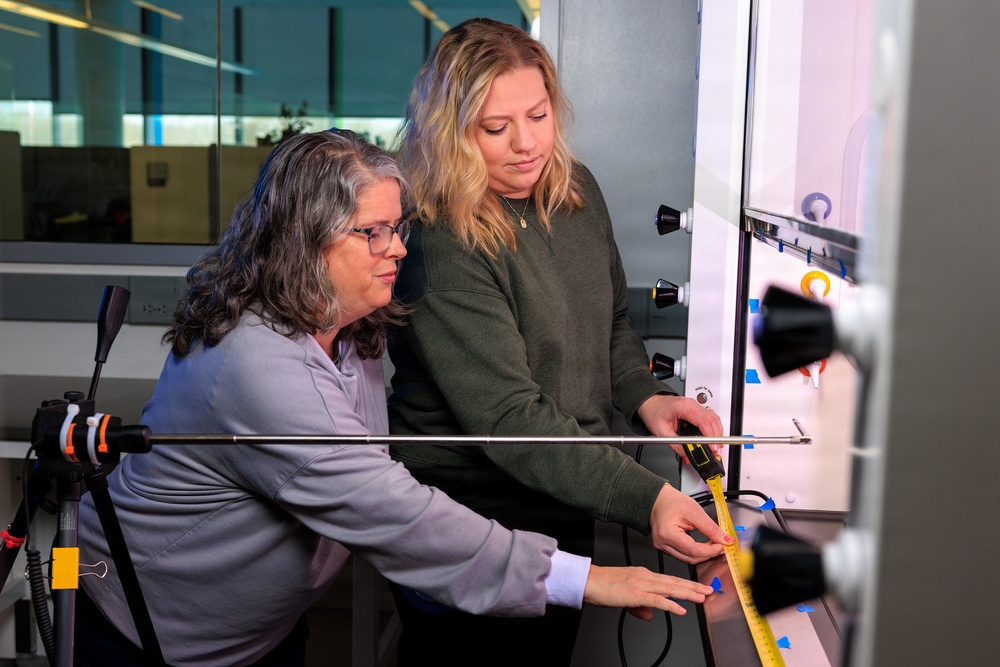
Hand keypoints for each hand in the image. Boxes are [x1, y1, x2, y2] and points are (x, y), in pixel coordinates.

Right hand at [583, 564, 714, 620]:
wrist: (589, 581)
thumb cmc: (603, 586)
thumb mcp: (625, 597)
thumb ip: (640, 606)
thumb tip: (650, 615)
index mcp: (643, 575)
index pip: (669, 580)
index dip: (685, 584)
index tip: (698, 588)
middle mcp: (645, 576)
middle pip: (674, 582)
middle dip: (693, 586)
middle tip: (709, 589)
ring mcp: (642, 584)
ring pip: (670, 588)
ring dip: (688, 593)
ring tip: (702, 597)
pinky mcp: (636, 593)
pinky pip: (658, 600)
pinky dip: (671, 605)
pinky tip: (681, 610)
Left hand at [637, 394, 724, 460]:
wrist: (649, 403)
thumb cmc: (653, 412)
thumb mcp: (661, 432)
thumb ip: (675, 445)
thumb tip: (686, 455)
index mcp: (683, 406)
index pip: (703, 421)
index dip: (711, 436)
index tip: (713, 448)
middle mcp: (692, 404)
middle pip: (712, 420)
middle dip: (717, 437)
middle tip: (716, 451)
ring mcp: (695, 405)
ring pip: (714, 418)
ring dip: (717, 433)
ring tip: (715, 447)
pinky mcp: (696, 409)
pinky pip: (710, 418)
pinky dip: (713, 428)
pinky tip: (712, 438)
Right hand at [649, 484, 733, 563]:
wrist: (659, 499)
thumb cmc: (672, 502)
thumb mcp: (694, 511)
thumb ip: (710, 528)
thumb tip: (725, 540)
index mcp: (667, 534)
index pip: (693, 551)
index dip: (711, 550)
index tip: (722, 544)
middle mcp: (662, 544)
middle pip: (691, 558)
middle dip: (708, 553)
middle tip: (721, 544)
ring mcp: (663, 547)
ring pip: (688, 560)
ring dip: (703, 554)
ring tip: (713, 544)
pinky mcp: (666, 548)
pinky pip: (684, 555)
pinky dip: (696, 553)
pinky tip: (703, 545)